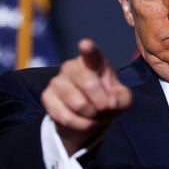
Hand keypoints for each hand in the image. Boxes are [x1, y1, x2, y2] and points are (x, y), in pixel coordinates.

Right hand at [41, 39, 132, 154]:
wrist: (88, 116)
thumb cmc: (108, 100)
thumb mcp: (122, 99)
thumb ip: (121, 98)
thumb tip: (111, 103)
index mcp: (93, 62)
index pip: (91, 53)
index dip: (88, 49)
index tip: (85, 44)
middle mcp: (72, 66)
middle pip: (88, 83)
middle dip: (102, 102)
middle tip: (105, 108)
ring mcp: (57, 81)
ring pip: (78, 103)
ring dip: (91, 115)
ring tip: (94, 114)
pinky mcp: (47, 97)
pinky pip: (66, 116)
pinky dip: (80, 124)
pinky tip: (84, 121)